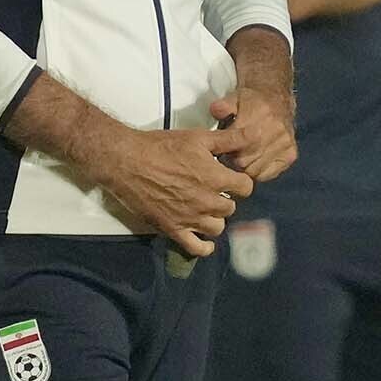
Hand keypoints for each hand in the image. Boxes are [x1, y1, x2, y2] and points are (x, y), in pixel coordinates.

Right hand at [86, 122, 255, 258]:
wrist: (126, 161)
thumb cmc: (159, 147)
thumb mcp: (197, 137)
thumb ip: (229, 139)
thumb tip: (255, 134)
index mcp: (215, 177)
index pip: (245, 187)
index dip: (239, 181)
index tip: (229, 177)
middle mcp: (206, 201)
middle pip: (231, 208)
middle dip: (225, 198)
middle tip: (213, 190)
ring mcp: (190, 218)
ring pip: (217, 227)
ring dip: (214, 218)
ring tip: (204, 208)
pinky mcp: (173, 229)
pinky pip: (196, 247)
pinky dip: (203, 246)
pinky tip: (203, 238)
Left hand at [209, 90, 296, 181]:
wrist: (277, 98)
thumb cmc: (252, 100)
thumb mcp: (234, 97)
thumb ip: (223, 105)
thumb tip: (215, 111)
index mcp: (259, 114)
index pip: (235, 143)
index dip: (223, 148)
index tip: (219, 146)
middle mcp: (275, 130)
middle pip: (243, 160)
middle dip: (231, 159)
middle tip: (228, 152)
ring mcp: (284, 144)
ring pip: (254, 170)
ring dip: (244, 167)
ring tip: (240, 155)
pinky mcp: (290, 155)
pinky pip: (267, 174)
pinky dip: (257, 172)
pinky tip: (253, 161)